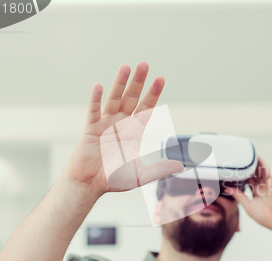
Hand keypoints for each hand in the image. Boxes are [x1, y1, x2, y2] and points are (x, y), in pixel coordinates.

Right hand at [64, 62, 182, 195]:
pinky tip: (99, 87)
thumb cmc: (115, 178)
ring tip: (126, 67)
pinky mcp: (91, 129)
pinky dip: (95, 99)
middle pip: (131, 98)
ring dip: (119, 83)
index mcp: (134, 131)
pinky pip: (93, 111)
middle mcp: (121, 123)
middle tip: (144, 65)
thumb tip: (180, 166)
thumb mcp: (141, 174)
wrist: (91, 184)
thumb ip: (159, 168)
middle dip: (138, 82)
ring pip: (114, 99)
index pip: (146, 107)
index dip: (153, 93)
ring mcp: (106, 124)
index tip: (161, 79)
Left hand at [225, 158, 271, 230]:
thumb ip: (239, 196)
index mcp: (255, 194)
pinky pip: (266, 169)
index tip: (230, 172)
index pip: (245, 182)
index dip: (239, 177)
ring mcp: (267, 183)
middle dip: (244, 169)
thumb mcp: (248, 206)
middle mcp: (261, 187)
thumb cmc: (266, 217)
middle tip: (235, 161)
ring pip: (258, 171)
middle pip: (251, 175)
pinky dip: (261, 162)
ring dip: (252, 163)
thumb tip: (227, 190)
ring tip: (244, 155)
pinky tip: (256, 156)